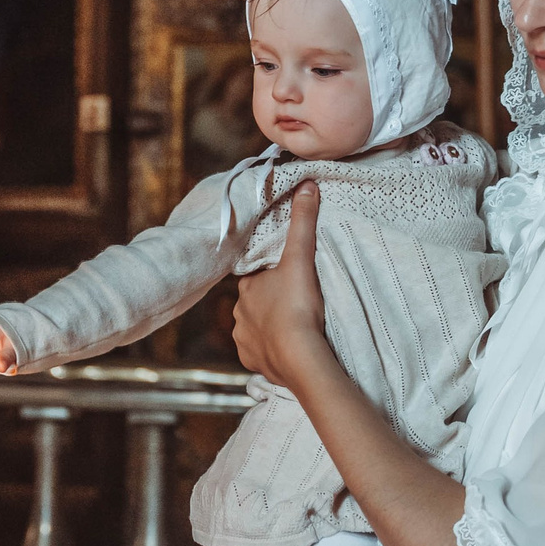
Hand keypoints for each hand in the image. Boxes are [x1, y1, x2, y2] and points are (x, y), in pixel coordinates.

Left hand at [232, 182, 328, 385]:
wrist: (298, 355)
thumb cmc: (297, 304)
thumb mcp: (301, 258)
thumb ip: (303, 222)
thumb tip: (306, 184)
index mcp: (247, 287)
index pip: (256, 275)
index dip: (271, 275)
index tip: (288, 278)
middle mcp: (238, 313)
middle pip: (255, 303)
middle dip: (270, 302)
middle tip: (295, 303)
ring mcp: (243, 339)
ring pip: (255, 329)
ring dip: (270, 328)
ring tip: (293, 328)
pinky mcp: (251, 361)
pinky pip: (258, 354)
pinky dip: (269, 351)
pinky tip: (284, 349)